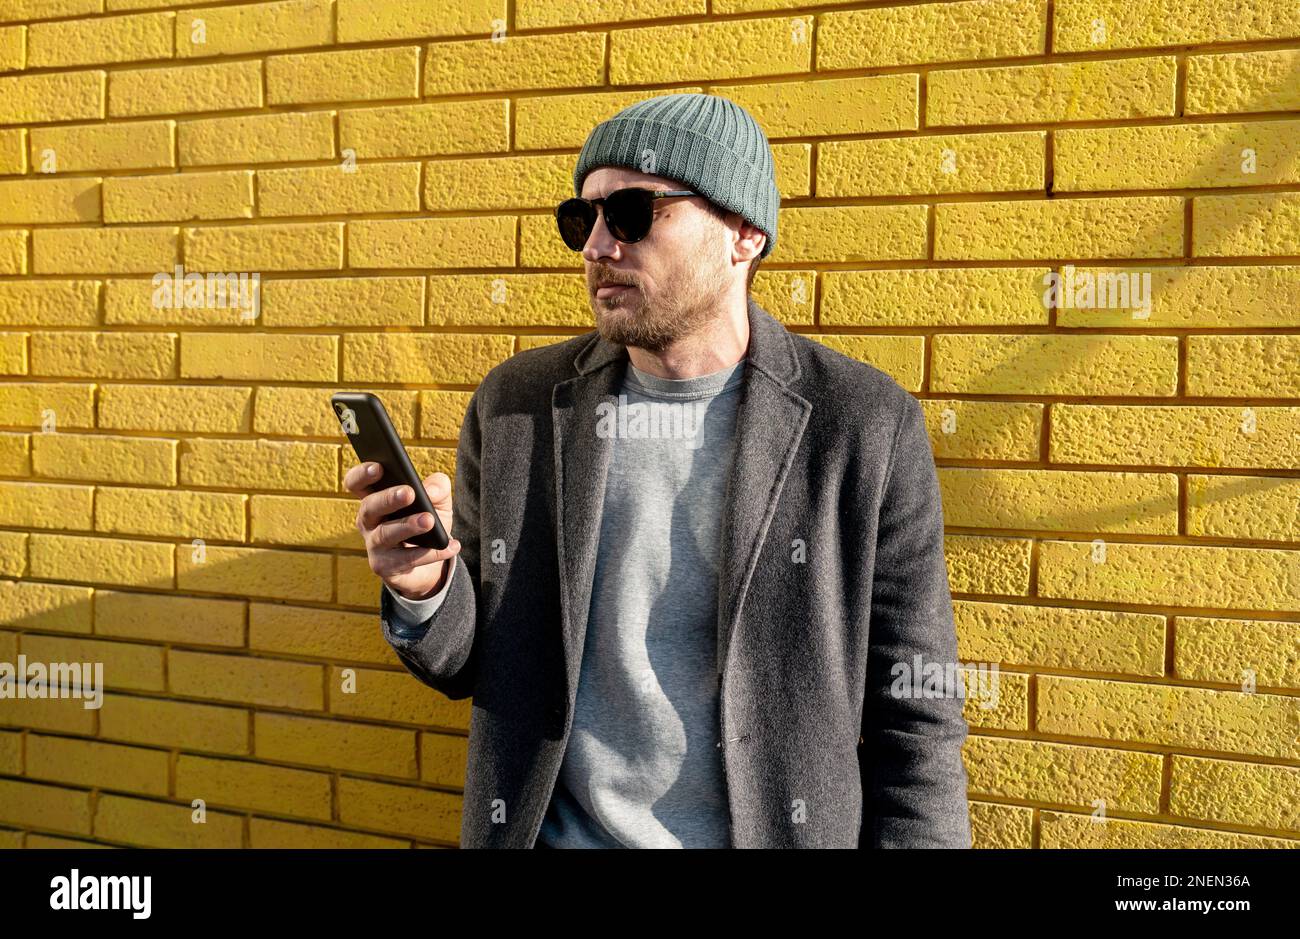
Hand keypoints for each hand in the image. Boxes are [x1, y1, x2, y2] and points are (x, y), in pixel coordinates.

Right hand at [344, 462, 461, 600]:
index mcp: (375, 497)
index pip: (356, 483)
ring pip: (385, 534)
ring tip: (429, 520)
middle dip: (388, 498)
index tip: (379, 467)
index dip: (362, 474)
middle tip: (409, 493)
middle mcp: (368, 520)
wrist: (430, 562)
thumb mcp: (438, 501)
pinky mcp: (384, 567)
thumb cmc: (427, 522)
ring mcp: (373, 545)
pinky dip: (430, 553)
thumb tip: (431, 491)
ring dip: (407, 526)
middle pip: (369, 507)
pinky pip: (405, 559)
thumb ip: (438, 487)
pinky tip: (449, 545)